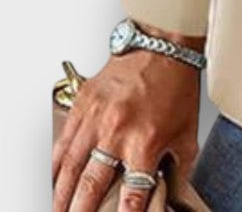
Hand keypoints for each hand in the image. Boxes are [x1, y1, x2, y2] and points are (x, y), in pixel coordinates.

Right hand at [51, 45, 200, 211]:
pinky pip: (62, 143)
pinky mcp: (82, 105)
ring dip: (61, 197)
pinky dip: (55, 167)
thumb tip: (174, 192)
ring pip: (69, 169)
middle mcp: (117, 132)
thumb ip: (179, 166)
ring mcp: (95, 118)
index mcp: (146, 141)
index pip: (132, 193)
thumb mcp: (187, 132)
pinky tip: (54, 181)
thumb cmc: (175, 84)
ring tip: (59, 211)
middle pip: (91, 187)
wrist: (162, 47)